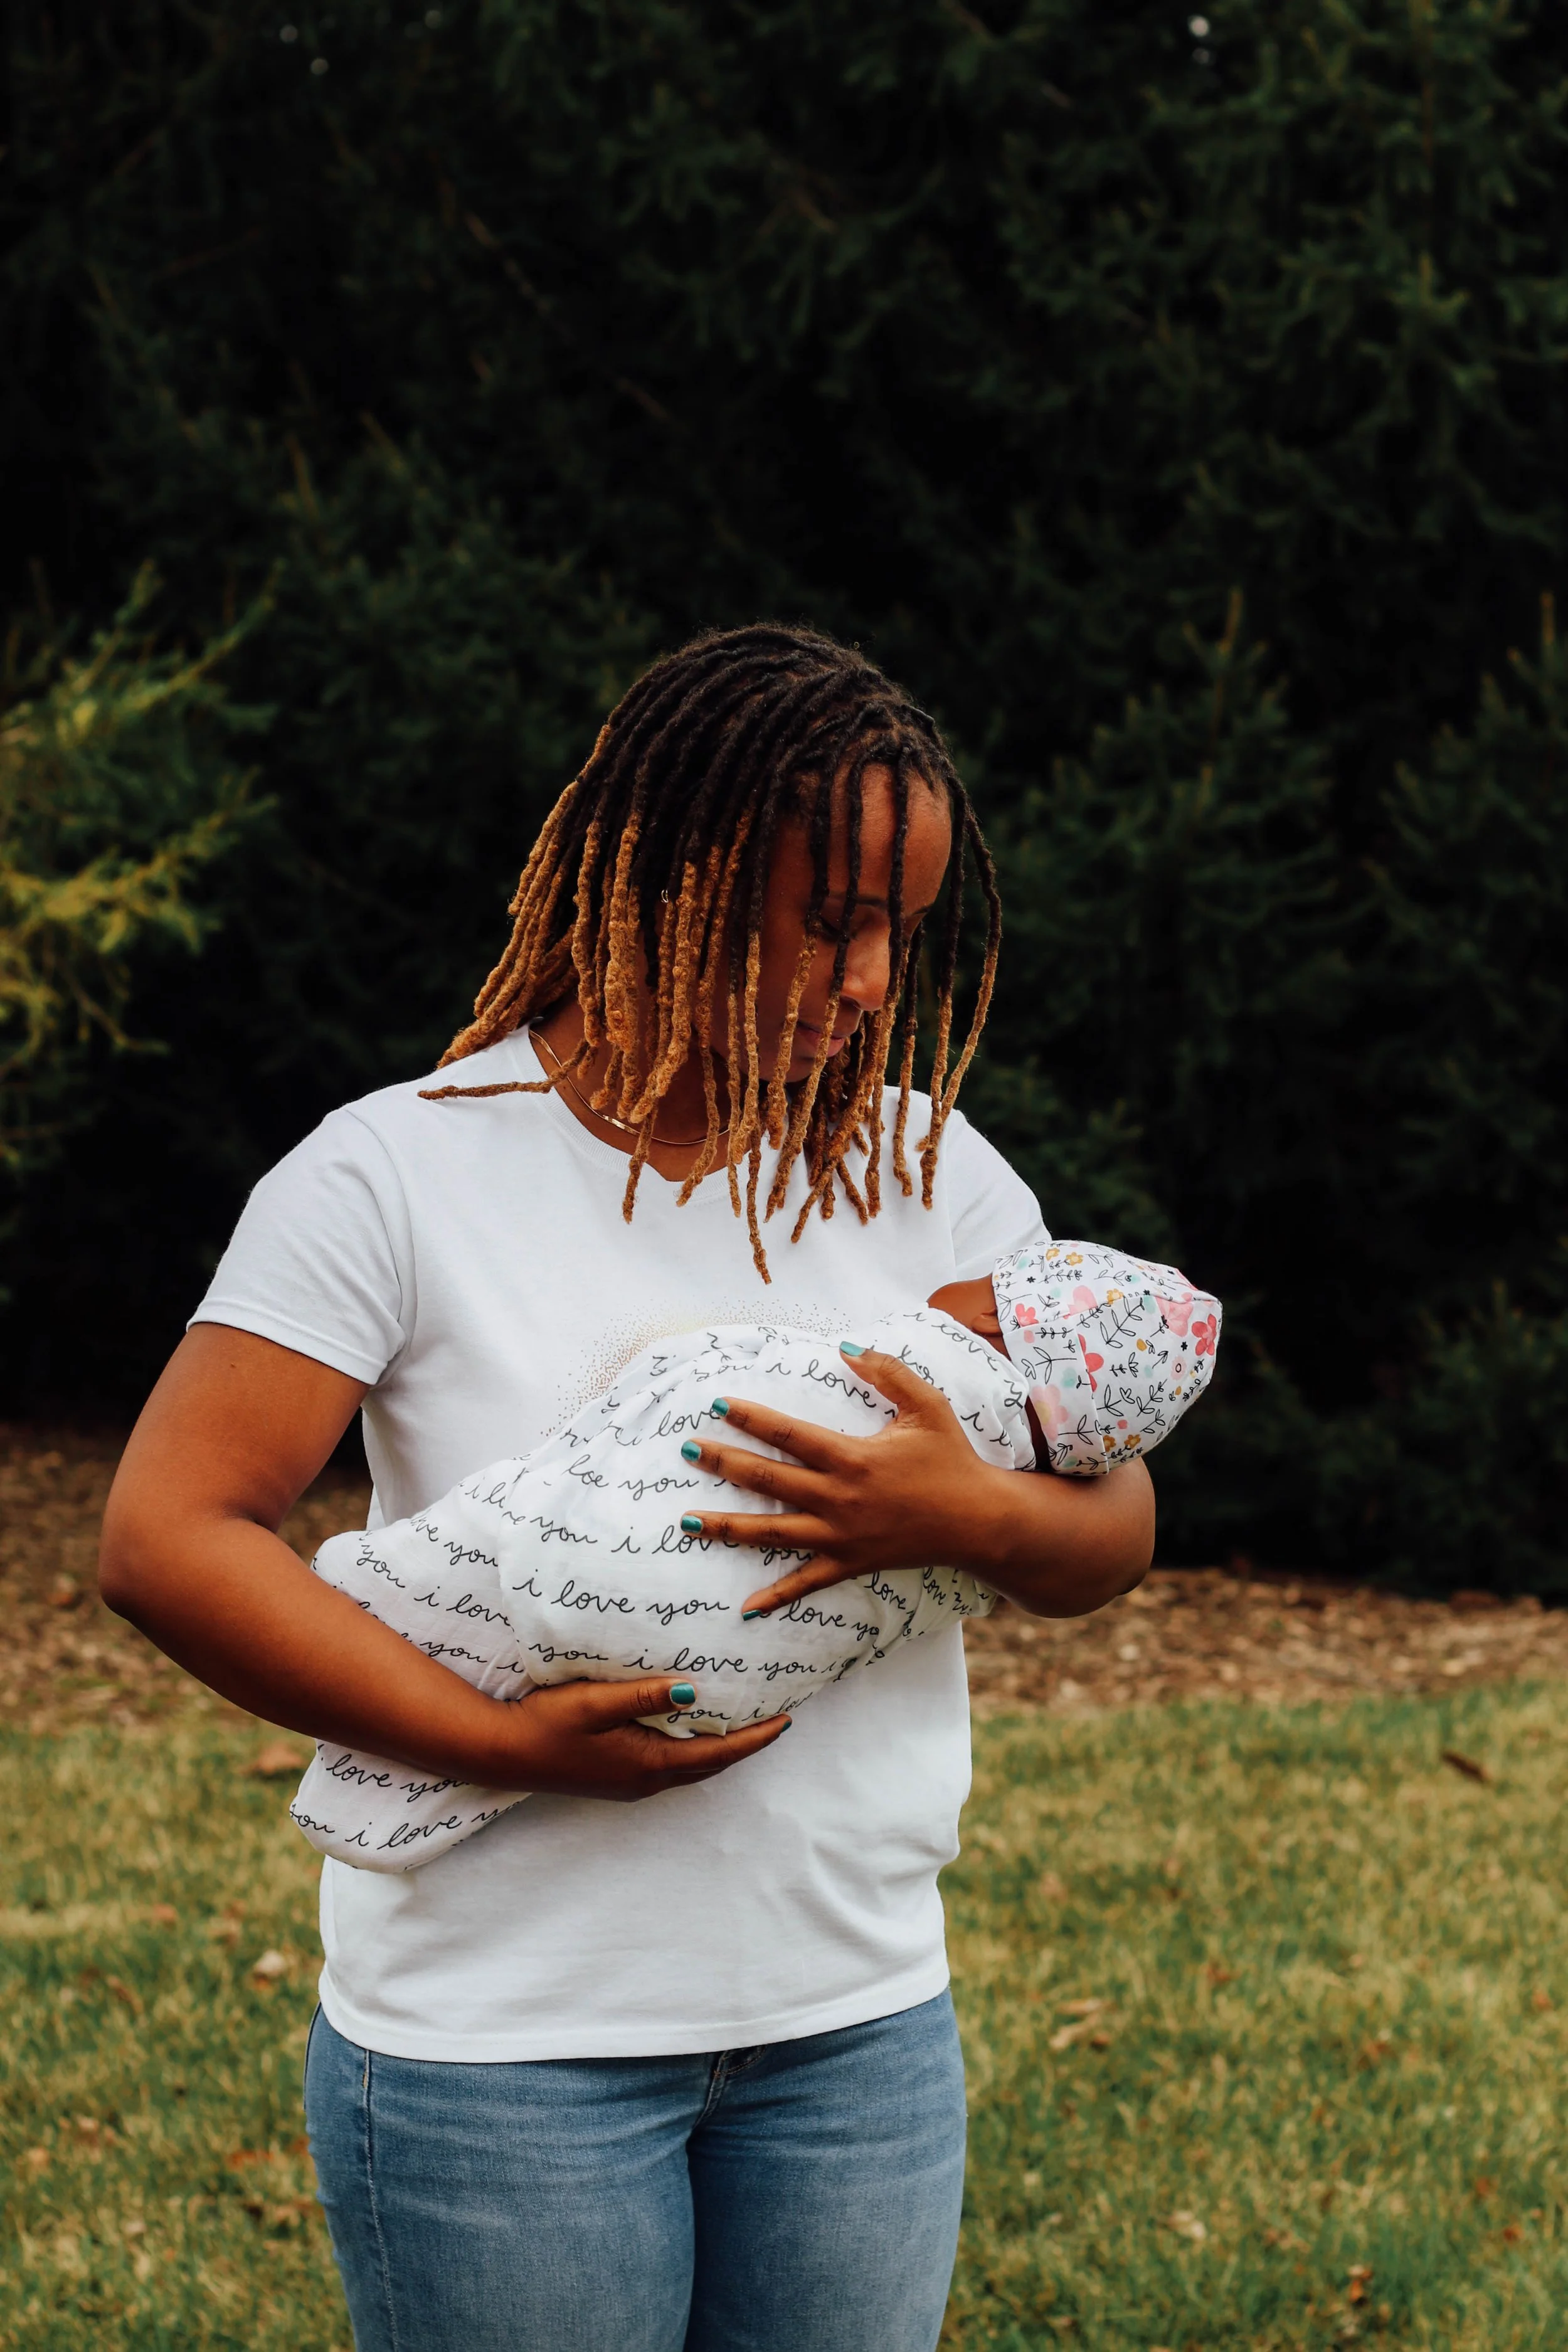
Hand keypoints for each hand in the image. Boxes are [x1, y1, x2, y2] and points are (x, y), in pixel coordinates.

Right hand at [483, 1676, 791, 1801]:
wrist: (503, 1752)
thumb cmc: (547, 1723)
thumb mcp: (595, 1702)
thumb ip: (644, 1695)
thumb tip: (694, 1691)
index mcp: (648, 1764)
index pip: (718, 1752)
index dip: (754, 1738)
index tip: (785, 1721)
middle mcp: (646, 1781)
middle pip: (712, 1764)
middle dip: (746, 1744)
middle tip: (775, 1719)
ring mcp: (632, 1784)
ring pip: (692, 1767)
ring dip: (721, 1748)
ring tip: (744, 1722)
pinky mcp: (618, 1780)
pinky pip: (672, 1766)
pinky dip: (694, 1750)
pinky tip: (693, 1729)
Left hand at [680, 1343, 1004, 1617]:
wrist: (979, 1521)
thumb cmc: (952, 1459)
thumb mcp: (927, 1406)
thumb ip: (887, 1372)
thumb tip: (845, 1348)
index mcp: (852, 1458)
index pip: (789, 1435)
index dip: (751, 1418)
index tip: (717, 1405)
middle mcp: (839, 1499)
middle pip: (768, 1479)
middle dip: (723, 1463)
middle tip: (686, 1450)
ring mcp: (841, 1536)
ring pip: (772, 1533)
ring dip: (728, 1527)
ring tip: (687, 1522)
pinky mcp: (850, 1563)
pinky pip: (807, 1583)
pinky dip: (776, 1596)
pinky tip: (745, 1608)